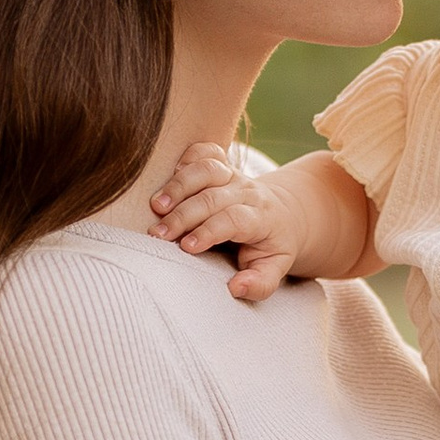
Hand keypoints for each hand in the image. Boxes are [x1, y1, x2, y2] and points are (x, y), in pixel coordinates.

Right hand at [150, 143, 301, 302]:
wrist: (283, 214)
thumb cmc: (271, 247)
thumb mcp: (274, 269)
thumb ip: (260, 283)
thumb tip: (235, 287)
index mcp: (261, 218)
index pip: (234, 219)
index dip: (209, 231)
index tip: (186, 247)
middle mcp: (247, 192)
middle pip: (213, 197)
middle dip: (183, 215)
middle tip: (158, 234)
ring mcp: (234, 175)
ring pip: (207, 170)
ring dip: (178, 186)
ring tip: (156, 206)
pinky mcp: (222, 165)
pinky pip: (204, 151)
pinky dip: (187, 158)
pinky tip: (170, 175)